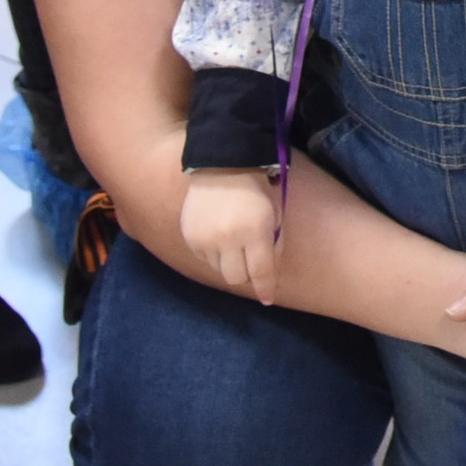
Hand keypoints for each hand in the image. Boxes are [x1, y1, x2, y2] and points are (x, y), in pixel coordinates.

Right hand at [183, 171, 284, 305]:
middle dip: (246, 274)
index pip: (260, 272)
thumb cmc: (255, 190)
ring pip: (219, 269)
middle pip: (236, 277)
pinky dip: (213, 252)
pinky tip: (218, 233)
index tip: (268, 299)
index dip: (266, 288)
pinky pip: (204, 258)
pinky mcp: (190, 237)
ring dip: (229, 261)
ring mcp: (205, 239)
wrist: (221, 166)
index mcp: (254, 232)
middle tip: (250, 260)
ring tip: (233, 238)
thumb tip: (269, 274)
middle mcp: (227, 239)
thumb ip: (274, 245)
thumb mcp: (274, 214)